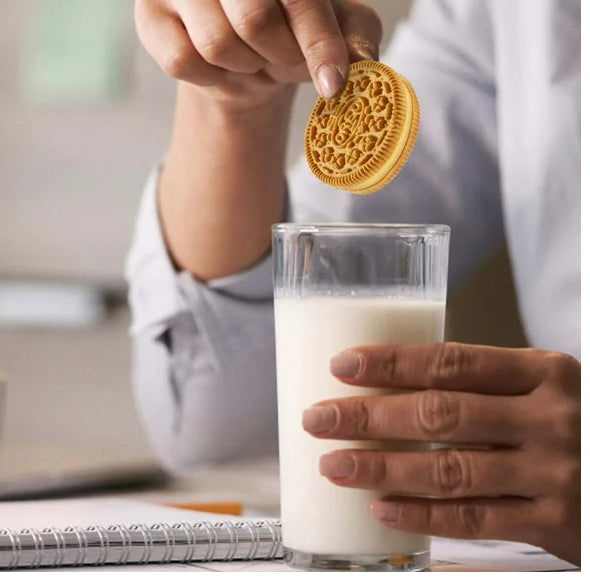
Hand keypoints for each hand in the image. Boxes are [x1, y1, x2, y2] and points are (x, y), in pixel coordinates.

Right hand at [134, 0, 381, 106]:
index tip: (333, 83)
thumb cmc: (293, 33)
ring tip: (252, 58)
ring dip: (245, 67)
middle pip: (253, 17)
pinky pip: (181, 60)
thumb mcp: (339, 31)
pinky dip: (210, 78)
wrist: (245, 57)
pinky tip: (219, 67)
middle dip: (280, 57)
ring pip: (217, 43)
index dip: (318, 43)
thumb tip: (363, 63)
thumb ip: (356, 39)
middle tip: (285, 61)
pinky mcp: (149, 8)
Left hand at [302, 342, 580, 564]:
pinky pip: (476, 520)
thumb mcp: (541, 388)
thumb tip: (392, 385)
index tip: (342, 365)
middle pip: (440, 414)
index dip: (392, 363)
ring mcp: (554, 472)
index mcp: (542, 371)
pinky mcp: (555, 523)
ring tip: (335, 466)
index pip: (452, 362)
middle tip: (319, 419)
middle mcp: (548, 417)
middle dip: (370, 417)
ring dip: (384, 469)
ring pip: (450, 470)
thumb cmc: (571, 420)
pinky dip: (424, 516)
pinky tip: (382, 509)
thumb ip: (484, 387)